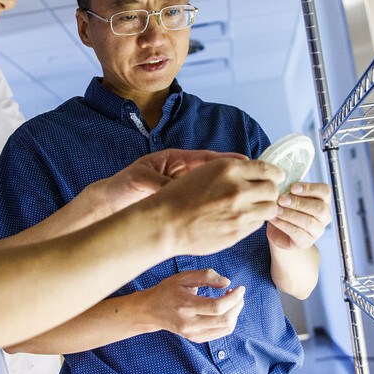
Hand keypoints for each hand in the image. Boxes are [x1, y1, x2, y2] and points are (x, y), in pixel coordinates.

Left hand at [88, 148, 247, 217]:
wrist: (112, 201)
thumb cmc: (125, 185)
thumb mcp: (142, 180)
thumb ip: (159, 183)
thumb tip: (174, 188)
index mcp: (177, 162)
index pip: (209, 159)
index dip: (230, 159)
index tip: (247, 161)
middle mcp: (185, 175)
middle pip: (219, 172)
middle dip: (240, 174)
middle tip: (261, 178)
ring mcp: (187, 190)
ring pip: (217, 190)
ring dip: (233, 192)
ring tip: (255, 197)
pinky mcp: (183, 205)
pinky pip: (207, 204)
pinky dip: (220, 209)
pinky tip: (235, 214)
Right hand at [143, 269, 243, 342]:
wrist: (150, 311)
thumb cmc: (167, 290)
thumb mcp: (183, 277)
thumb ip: (206, 276)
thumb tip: (227, 282)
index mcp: (186, 306)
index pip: (216, 307)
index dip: (233, 298)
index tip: (240, 288)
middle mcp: (190, 324)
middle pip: (224, 320)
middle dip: (237, 305)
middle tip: (237, 293)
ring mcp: (193, 334)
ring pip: (225, 328)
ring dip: (235, 313)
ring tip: (231, 300)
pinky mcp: (196, 338)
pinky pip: (220, 333)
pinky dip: (228, 321)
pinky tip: (224, 309)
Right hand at [151, 156, 283, 256]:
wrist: (165, 222)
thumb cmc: (181, 196)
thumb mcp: (206, 172)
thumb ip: (233, 171)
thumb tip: (257, 172)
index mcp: (229, 169)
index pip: (267, 169)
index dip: (274, 175)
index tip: (275, 178)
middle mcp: (238, 189)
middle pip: (272, 190)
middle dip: (269, 192)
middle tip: (261, 196)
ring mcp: (239, 212)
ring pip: (270, 209)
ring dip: (264, 208)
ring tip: (251, 209)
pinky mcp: (238, 232)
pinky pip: (257, 224)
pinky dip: (253, 222)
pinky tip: (239, 220)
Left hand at [267, 182, 331, 249]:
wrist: (279, 231)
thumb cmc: (286, 209)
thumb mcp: (289, 196)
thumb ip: (289, 190)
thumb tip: (280, 183)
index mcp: (323, 200)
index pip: (325, 191)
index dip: (310, 188)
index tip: (293, 187)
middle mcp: (324, 216)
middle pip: (319, 208)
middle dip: (298, 202)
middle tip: (281, 199)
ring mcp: (318, 230)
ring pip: (308, 222)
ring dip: (290, 214)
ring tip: (276, 209)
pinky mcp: (307, 242)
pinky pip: (298, 233)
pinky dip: (284, 225)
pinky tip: (274, 219)